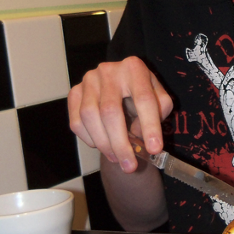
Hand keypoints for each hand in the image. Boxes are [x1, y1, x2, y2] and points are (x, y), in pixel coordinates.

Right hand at [68, 57, 172, 171]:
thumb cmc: (143, 94)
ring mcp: (88, 80)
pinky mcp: (74, 92)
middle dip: (120, 144)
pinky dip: (89, 139)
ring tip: (117, 158)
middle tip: (130, 165)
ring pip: (90, 117)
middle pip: (110, 111)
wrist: (121, 86)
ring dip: (104, 144)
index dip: (150, 126)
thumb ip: (158, 113)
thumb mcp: (159, 98)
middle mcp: (108, 70)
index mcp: (134, 68)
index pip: (144, 99)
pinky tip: (102, 145)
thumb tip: (140, 135)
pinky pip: (76, 122)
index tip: (155, 149)